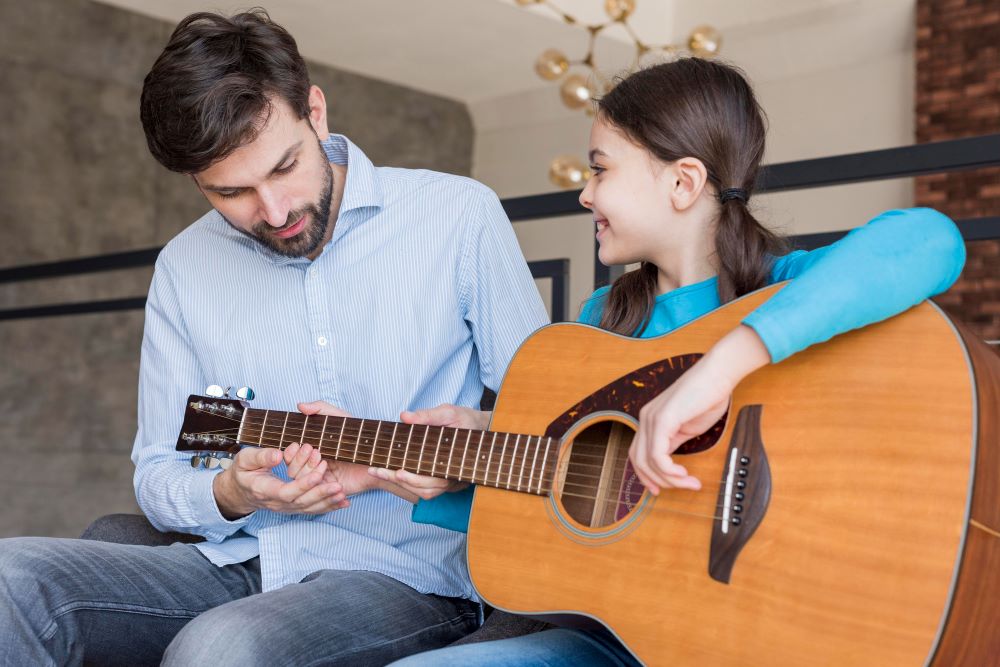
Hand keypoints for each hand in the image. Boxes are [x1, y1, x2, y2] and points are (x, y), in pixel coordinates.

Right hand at [213, 446, 347, 519]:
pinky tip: (343, 502)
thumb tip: (279, 455)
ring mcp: (285, 508)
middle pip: (300, 502)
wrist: (239, 491)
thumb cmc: (243, 471)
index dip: (303, 485)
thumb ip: (261, 456)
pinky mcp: (293, 508)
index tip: (318, 473)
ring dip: (327, 502)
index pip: (286, 492)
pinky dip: (328, 507)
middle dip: (320, 494)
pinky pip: (311, 510)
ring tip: (343, 494)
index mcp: (264, 490)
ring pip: (308, 508)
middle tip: (337, 485)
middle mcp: (276, 503)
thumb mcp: (245, 459)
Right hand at [291, 401, 384, 497]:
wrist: (378, 455)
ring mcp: (320, 480)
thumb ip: (321, 409)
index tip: (300, 444)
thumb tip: (300, 405)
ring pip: (302, 484)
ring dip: (310, 474)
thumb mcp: (340, 419)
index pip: (289, 456)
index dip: (290, 453)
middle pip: (292, 471)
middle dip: (301, 462)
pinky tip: (335, 483)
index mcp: (310, 451)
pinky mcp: (331, 491)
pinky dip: (324, 491)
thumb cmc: (358, 435)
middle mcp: (312, 467)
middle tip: (317, 452)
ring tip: (325, 464)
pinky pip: (318, 497)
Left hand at [366, 404, 488, 500]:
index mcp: (455, 462)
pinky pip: (427, 490)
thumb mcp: (448, 412)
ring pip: (425, 493)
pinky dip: (409, 485)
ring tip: (378, 472)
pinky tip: (392, 475)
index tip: (396, 472)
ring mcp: (450, 481)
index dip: (414, 479)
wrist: (481, 427)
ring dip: (400, 485)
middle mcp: (453, 476)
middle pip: (425, 489)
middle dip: (398, 481)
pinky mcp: (444, 481)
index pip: (433, 478)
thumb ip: (427, 415)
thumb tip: (404, 416)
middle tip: (375, 470)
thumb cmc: (465, 420)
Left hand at [630, 325, 770, 493]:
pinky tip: (684, 473)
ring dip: (670, 479)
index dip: (646, 476)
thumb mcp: (686, 427)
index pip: (637, 454)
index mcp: (650, 420)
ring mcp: (651, 418)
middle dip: (658, 481)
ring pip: (648, 462)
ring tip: (690, 483)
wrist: (717, 375)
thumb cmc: (707, 397)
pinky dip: (670, 471)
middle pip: (638, 461)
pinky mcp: (662, 420)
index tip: (660, 490)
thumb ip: (673, 443)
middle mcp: (645, 419)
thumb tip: (670, 464)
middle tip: (682, 488)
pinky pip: (658, 455)